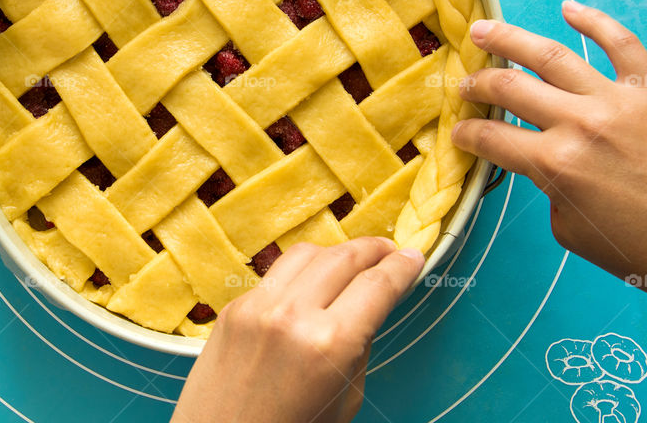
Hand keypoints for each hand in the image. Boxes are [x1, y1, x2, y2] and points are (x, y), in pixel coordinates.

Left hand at [171, 238, 423, 422]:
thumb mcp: (344, 398)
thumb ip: (358, 346)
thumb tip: (368, 304)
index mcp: (330, 344)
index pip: (377, 286)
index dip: (402, 267)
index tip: (413, 256)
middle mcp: (292, 315)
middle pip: (344, 257)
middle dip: (374, 249)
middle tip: (390, 251)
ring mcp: (257, 306)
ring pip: (307, 253)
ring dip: (337, 252)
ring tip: (353, 262)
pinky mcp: (233, 308)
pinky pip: (276, 275)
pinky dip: (301, 273)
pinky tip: (311, 284)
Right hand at [452, 0, 646, 328]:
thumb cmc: (639, 249)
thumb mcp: (568, 228)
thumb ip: (546, 185)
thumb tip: (539, 157)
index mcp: (556, 165)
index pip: (491, 138)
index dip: (466, 134)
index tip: (458, 132)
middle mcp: (581, 124)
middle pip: (510, 88)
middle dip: (477, 85)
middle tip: (463, 84)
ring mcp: (618, 101)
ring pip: (551, 55)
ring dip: (509, 39)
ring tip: (482, 30)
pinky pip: (621, 43)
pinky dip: (594, 20)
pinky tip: (568, 8)